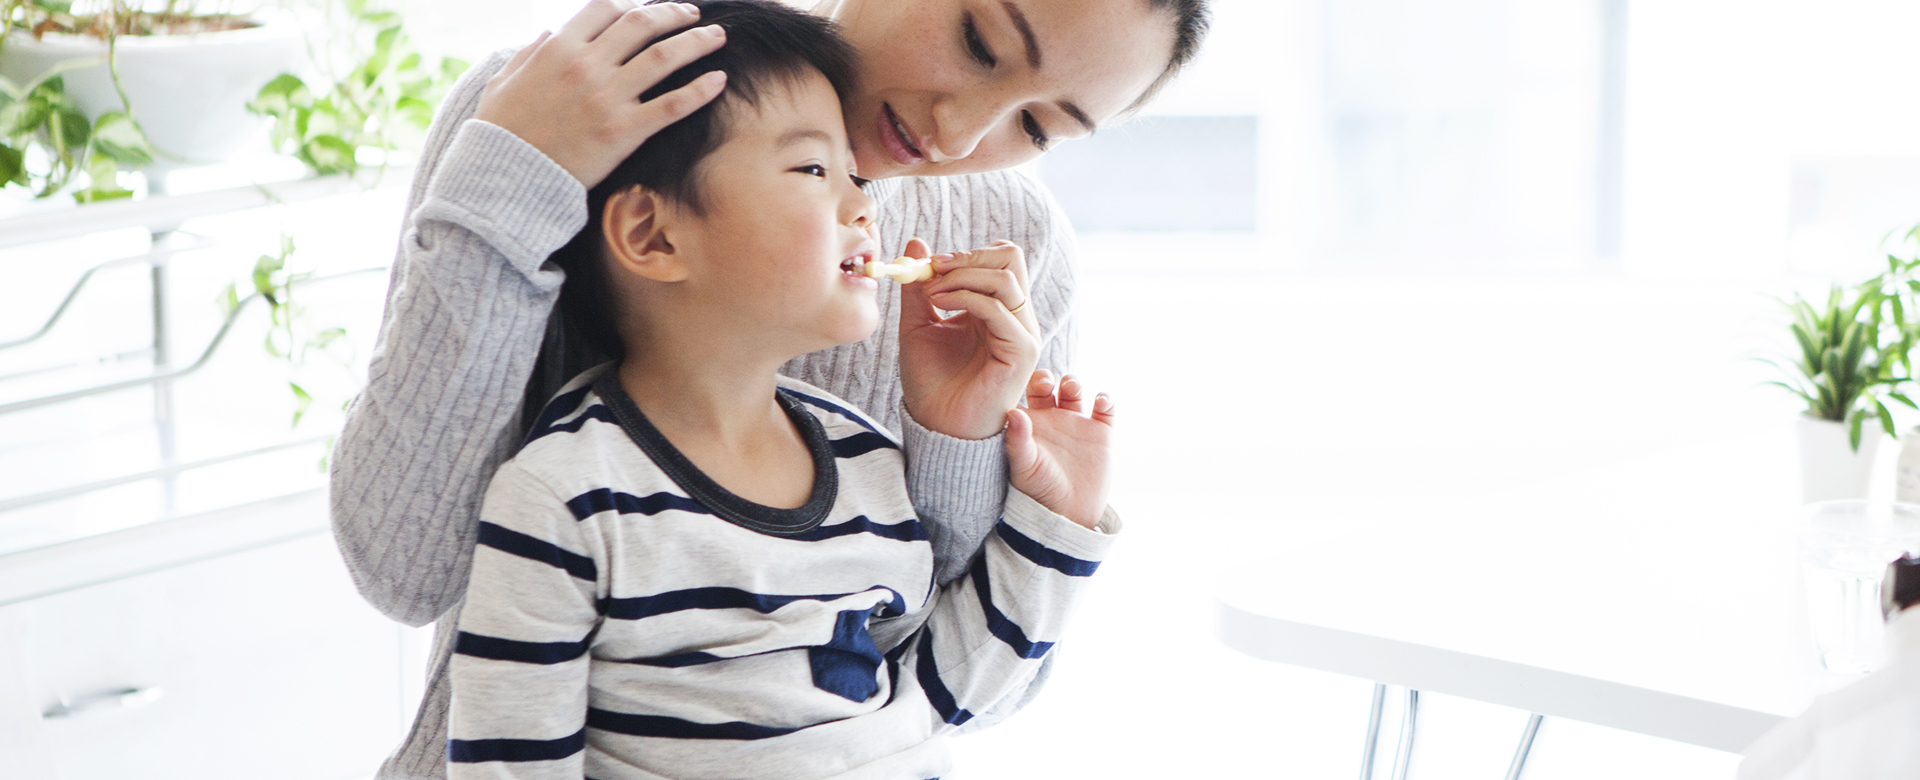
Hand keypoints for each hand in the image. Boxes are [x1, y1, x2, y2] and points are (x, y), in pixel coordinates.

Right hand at [475, 0, 728, 188]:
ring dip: (697, 42)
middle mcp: (586, 66)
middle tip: (692, 13)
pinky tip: (720, 80)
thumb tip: (546, 35)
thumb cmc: (502, 132)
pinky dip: (700, 90)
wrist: (506, 178)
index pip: (605, 9)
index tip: (649, 8)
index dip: (633, 3)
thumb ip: (528, 54)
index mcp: (558, 48)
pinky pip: (672, 105)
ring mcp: (607, 97)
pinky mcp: (623, 132)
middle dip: (672, 13)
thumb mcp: (504, 82)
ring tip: (717, 36)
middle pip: (642, 24)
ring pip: (664, 57)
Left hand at [898, 238, 1039, 439]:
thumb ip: (919, 287)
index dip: (964, 254)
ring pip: (1007, 279)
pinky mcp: (1022, 351)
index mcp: (995, 307)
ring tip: (931, 292)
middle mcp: (1014, 316)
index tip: (928, 264)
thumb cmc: (931, 382)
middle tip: (934, 269)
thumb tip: (917, 243)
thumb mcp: (917, 324)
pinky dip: (965, 297)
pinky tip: (938, 305)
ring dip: (963, 276)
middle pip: (1011, 258)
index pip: (998, 258)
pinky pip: (999, 308)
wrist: (937, 425)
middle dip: (968, 256)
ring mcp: (1022, 333)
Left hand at [1006, 372, 1114, 529]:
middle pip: (1047, 385)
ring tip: (1071, 388)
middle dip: (1046, 378)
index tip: (1022, 382)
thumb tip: (1013, 411)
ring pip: (1073, 391)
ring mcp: (1076, 424)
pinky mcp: (1100, 433)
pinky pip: (1106, 409)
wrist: (1068, 514)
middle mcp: (1051, 419)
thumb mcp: (1025, 465)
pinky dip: (1106, 399)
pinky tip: (1101, 401)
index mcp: (1028, 424)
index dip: (1022, 379)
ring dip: (1073, 382)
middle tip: (1048, 383)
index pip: (1021, 392)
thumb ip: (1018, 439)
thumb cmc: (1038, 491)